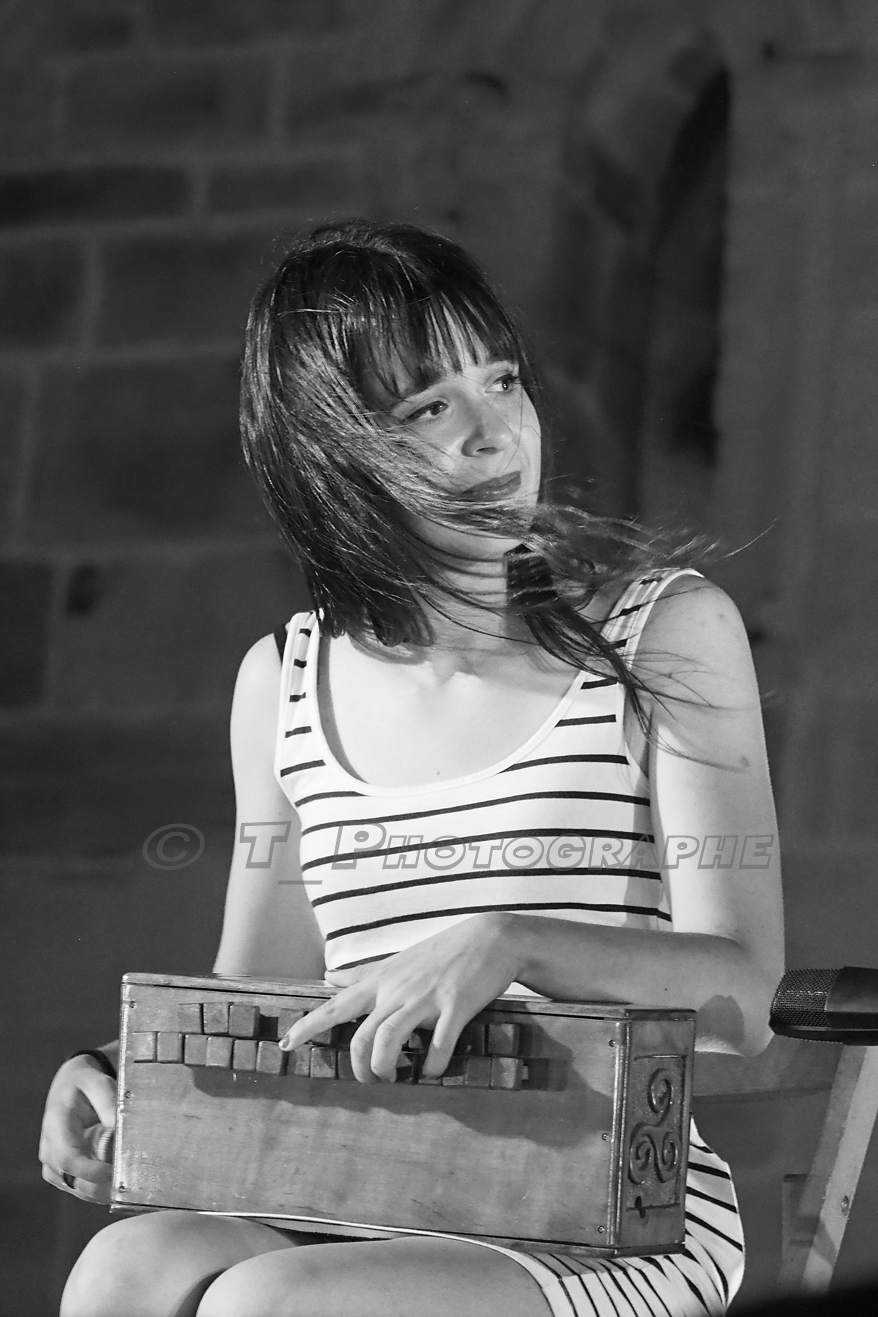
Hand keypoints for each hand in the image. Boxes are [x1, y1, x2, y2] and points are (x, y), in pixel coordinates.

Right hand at [39, 1056, 116, 1203]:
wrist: (67, 1088)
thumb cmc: (85, 1085)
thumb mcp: (99, 1084)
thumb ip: (110, 1106)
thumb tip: (120, 1132)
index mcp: (56, 1123)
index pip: (68, 1157)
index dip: (91, 1171)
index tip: (115, 1172)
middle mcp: (49, 1148)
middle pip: (72, 1179)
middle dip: (102, 1186)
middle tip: (130, 1182)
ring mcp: (52, 1163)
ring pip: (77, 1189)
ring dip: (102, 1191)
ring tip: (128, 1182)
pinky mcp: (60, 1173)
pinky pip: (79, 1189)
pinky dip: (99, 1191)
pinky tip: (118, 1183)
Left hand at [279, 912, 522, 1081]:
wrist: (491, 936)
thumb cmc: (441, 952)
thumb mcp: (397, 961)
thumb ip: (362, 975)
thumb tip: (328, 978)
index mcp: (383, 980)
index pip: (337, 1005)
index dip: (309, 1026)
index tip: (285, 1044)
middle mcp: (398, 989)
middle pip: (361, 1035)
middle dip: (359, 1067)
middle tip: (369, 1082)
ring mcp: (426, 998)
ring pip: (389, 1040)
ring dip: (386, 1068)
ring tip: (393, 1080)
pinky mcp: (456, 1006)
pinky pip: (438, 1045)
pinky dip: (432, 1067)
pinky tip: (433, 1072)